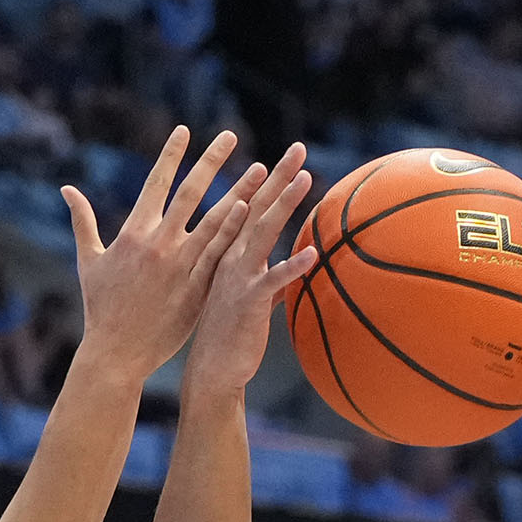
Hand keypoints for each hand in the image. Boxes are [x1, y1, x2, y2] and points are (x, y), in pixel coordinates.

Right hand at [66, 128, 263, 391]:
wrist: (115, 356)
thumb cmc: (99, 310)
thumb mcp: (88, 262)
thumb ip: (82, 222)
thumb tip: (67, 190)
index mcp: (133, 233)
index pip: (156, 183)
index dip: (171, 154)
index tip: (185, 130)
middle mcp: (158, 244)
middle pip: (191, 193)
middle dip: (211, 161)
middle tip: (231, 136)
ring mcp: (179, 266)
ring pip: (214, 220)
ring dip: (237, 192)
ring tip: (258, 170)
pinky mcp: (195, 289)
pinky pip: (219, 255)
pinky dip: (234, 232)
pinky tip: (251, 212)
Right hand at [179, 142, 317, 405]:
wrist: (210, 373)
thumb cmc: (227, 339)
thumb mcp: (245, 303)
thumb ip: (269, 283)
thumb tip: (288, 276)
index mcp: (228, 256)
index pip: (249, 212)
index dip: (264, 184)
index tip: (280, 160)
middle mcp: (231, 259)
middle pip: (258, 209)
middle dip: (278, 176)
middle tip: (298, 148)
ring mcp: (239, 278)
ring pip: (264, 232)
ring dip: (285, 203)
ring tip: (306, 177)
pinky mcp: (249, 301)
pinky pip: (275, 280)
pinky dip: (293, 266)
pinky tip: (312, 252)